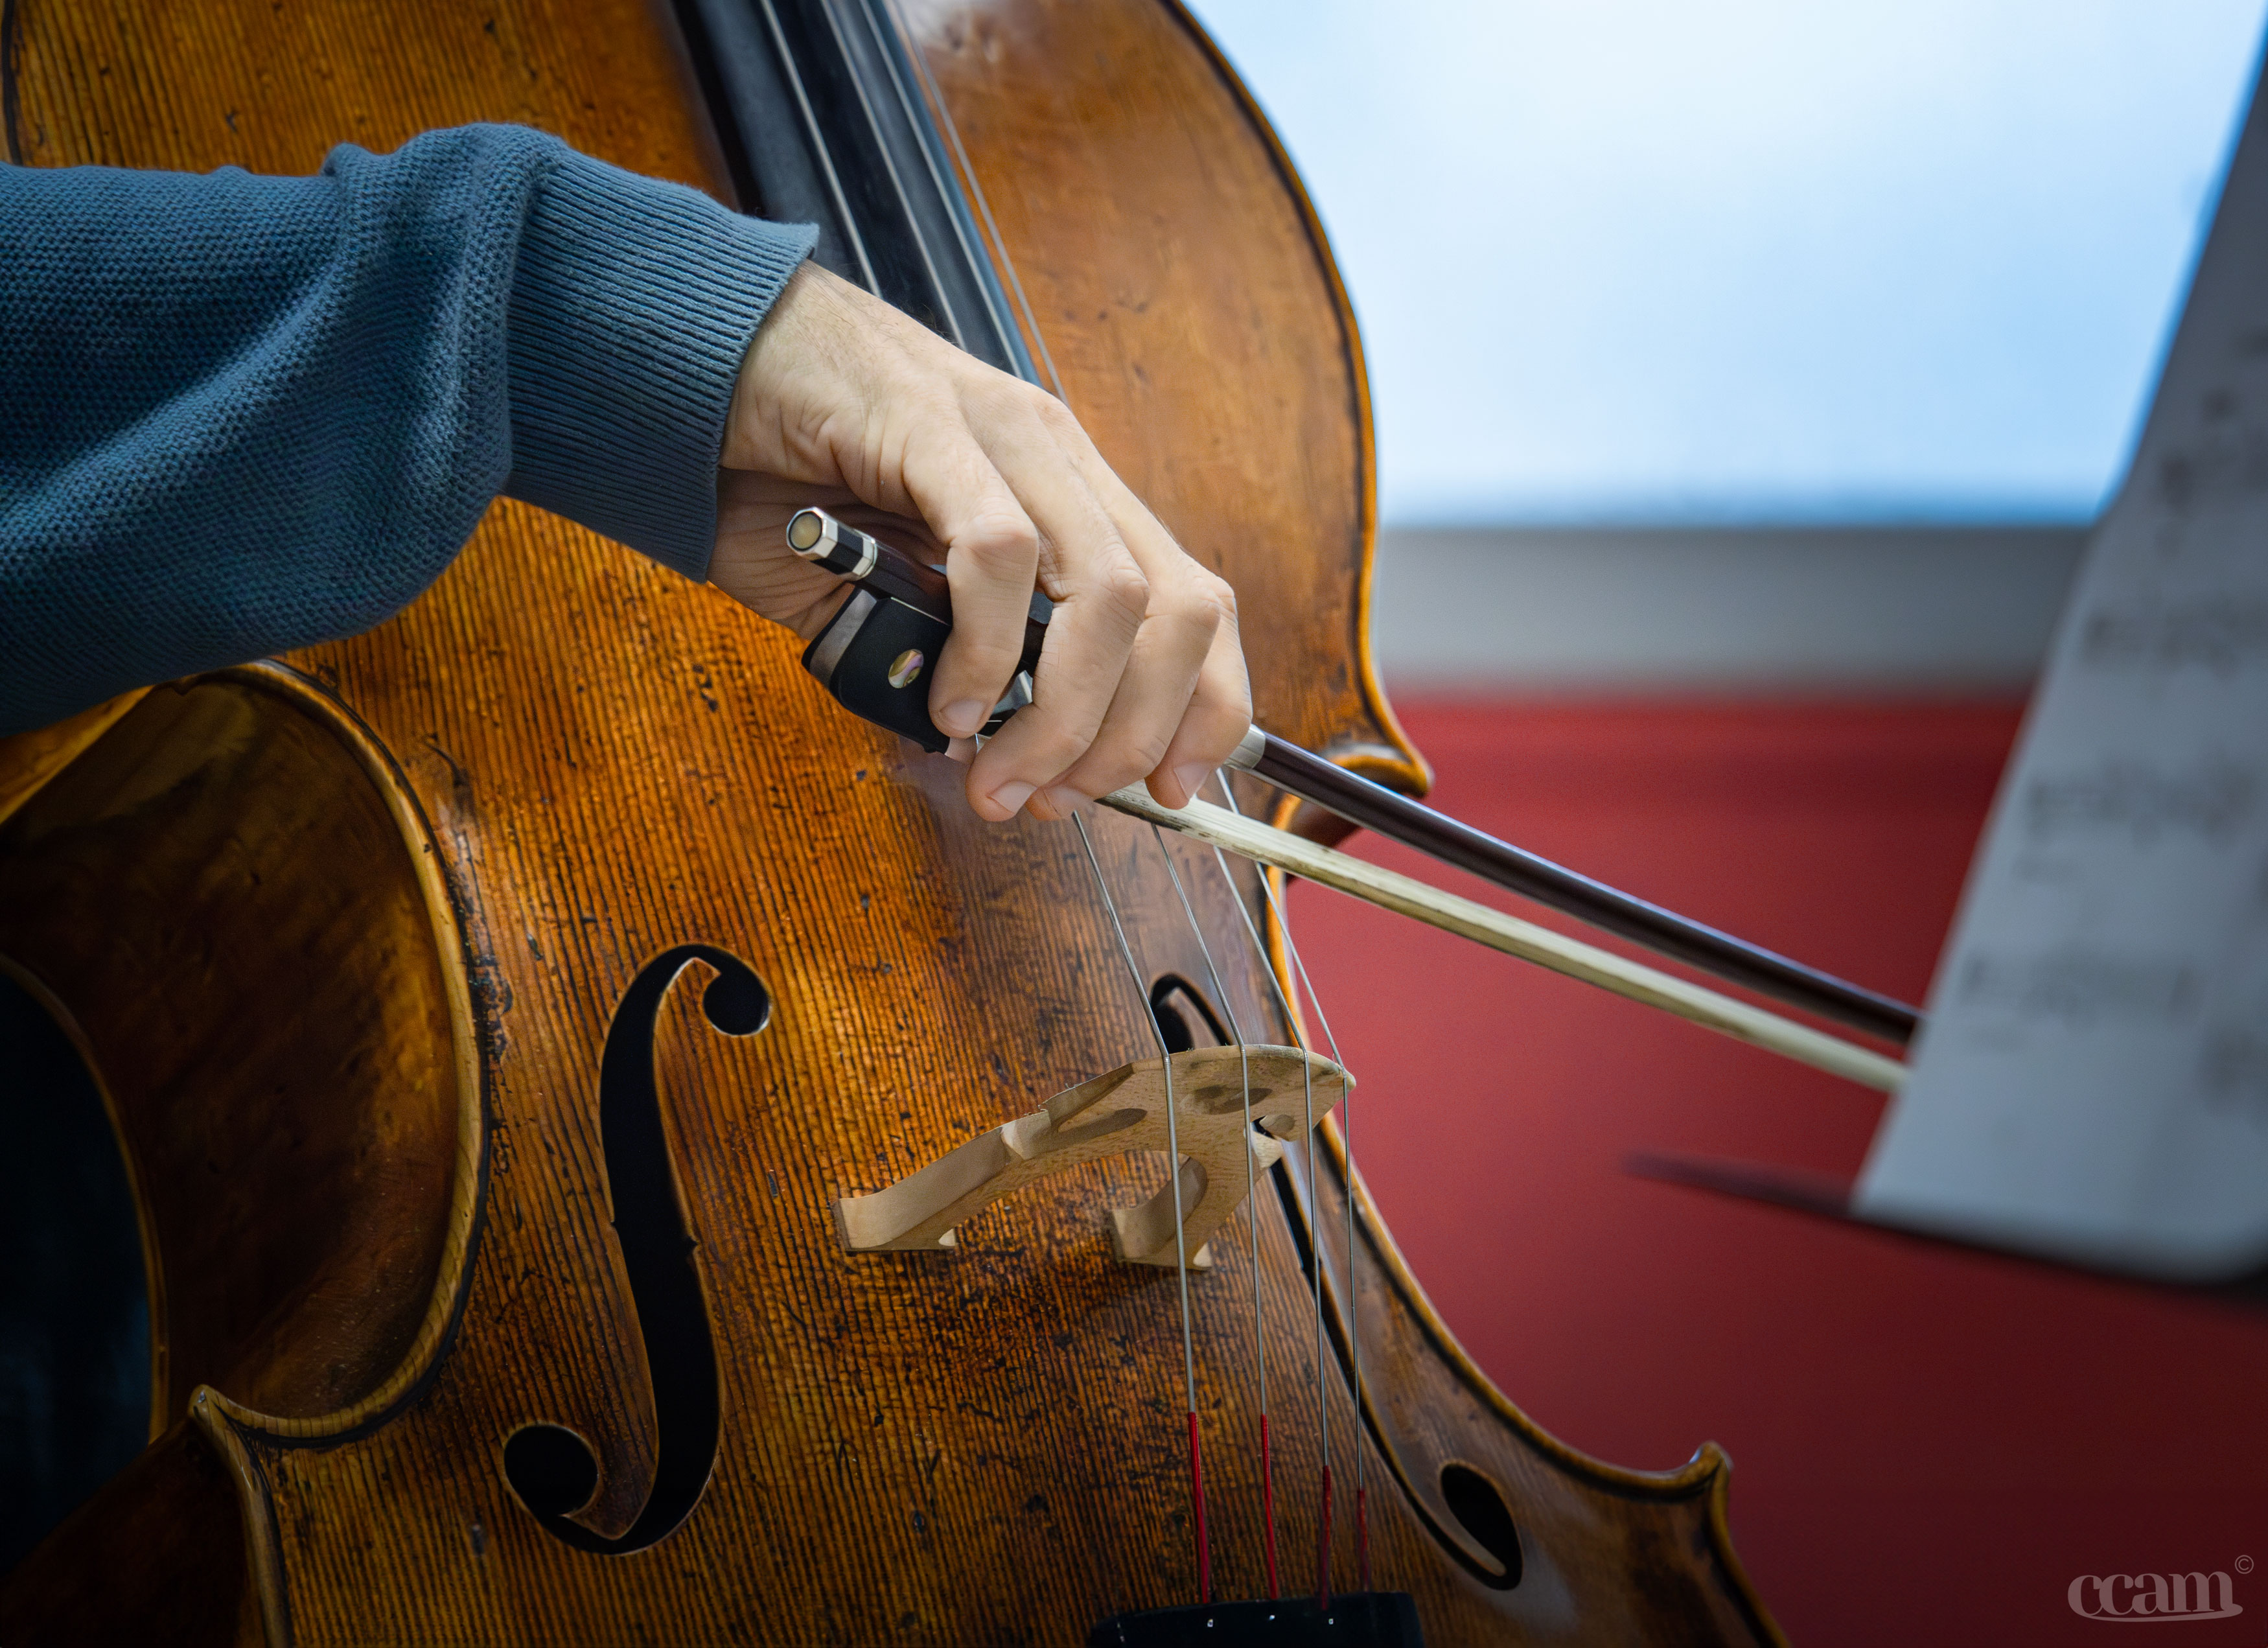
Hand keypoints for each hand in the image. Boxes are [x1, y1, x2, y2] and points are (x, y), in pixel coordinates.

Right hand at [708, 263, 1249, 822]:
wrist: (689, 360)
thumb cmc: (787, 480)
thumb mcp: (895, 593)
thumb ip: (955, 659)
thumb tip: (992, 751)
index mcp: (1070, 490)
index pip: (1193, 602)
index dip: (1203, 707)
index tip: (1171, 790)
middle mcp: (1056, 454)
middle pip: (1173, 609)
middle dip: (1134, 733)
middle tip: (1062, 799)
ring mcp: (1000, 432)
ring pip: (1106, 591)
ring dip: (1065, 713)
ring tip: (1002, 776)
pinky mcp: (927, 424)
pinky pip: (997, 553)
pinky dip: (983, 650)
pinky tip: (947, 701)